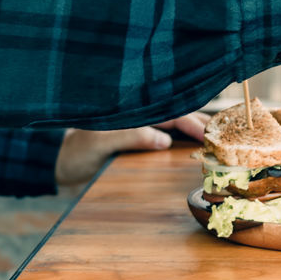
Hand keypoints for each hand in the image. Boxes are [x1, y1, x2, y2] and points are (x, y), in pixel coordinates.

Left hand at [54, 112, 208, 186]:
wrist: (55, 167)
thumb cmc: (74, 151)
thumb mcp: (99, 141)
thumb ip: (130, 136)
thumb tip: (165, 140)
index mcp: (134, 112)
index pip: (172, 113)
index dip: (194, 122)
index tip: (211, 135)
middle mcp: (140, 119)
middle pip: (178, 118)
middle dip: (201, 125)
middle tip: (225, 137)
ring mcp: (139, 133)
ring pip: (174, 129)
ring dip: (194, 135)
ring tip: (215, 144)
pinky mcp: (135, 148)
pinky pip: (165, 144)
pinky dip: (181, 147)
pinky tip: (192, 154)